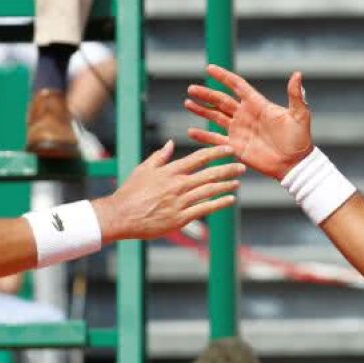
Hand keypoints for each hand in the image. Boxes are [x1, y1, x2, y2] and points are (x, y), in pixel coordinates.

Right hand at [93, 141, 242, 241]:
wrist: (121, 216)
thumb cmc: (130, 192)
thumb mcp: (143, 169)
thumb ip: (160, 156)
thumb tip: (171, 143)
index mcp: (170, 171)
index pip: (198, 158)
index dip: (216, 152)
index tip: (229, 149)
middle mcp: (177, 185)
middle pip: (209, 174)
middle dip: (228, 168)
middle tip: (242, 165)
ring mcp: (180, 202)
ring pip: (209, 191)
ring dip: (226, 185)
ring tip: (237, 182)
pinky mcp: (180, 218)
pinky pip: (204, 209)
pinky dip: (219, 203)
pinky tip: (230, 199)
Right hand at [185, 64, 313, 180]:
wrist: (295, 164)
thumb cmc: (300, 139)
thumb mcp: (299, 115)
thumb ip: (295, 95)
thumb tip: (297, 74)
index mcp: (257, 104)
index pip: (237, 86)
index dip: (223, 77)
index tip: (210, 68)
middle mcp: (245, 115)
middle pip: (221, 100)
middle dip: (206, 94)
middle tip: (191, 88)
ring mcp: (239, 130)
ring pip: (215, 116)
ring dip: (201, 110)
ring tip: (187, 102)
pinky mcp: (235, 146)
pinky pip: (216, 139)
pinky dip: (203, 135)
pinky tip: (190, 131)